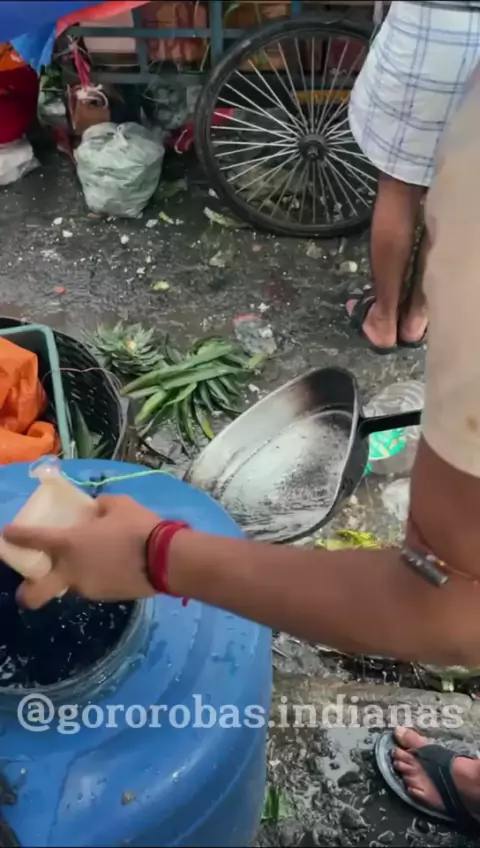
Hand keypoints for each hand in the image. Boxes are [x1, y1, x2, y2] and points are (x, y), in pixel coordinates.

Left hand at [2, 495, 158, 607]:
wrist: (167, 559)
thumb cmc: (139, 527)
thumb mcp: (119, 505)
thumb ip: (101, 506)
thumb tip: (96, 508)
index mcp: (69, 543)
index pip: (34, 539)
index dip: (17, 536)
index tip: (7, 534)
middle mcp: (71, 571)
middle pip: (36, 593)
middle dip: (28, 592)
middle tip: (31, 584)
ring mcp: (88, 588)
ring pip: (70, 586)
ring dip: (72, 576)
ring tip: (94, 561)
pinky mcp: (106, 597)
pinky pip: (93, 586)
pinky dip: (96, 577)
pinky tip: (113, 566)